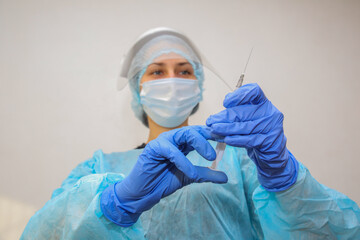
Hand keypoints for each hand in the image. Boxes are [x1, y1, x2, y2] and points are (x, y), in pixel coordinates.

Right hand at [101, 126, 227, 226]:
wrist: (143, 194)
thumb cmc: (163, 182)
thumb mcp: (189, 177)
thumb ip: (205, 174)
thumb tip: (226, 177)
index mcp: (181, 144)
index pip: (199, 134)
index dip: (213, 134)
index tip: (228, 138)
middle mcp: (173, 140)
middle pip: (193, 130)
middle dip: (209, 135)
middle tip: (223, 143)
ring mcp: (163, 142)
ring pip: (184, 134)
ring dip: (199, 143)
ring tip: (211, 157)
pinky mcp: (153, 148)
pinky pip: (170, 150)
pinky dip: (182, 161)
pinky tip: (191, 172)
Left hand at [206, 83, 297, 191]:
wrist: (271, 153)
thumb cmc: (257, 132)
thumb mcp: (248, 118)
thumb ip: (238, 109)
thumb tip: (226, 101)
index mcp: (264, 102)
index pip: (254, 91)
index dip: (239, 95)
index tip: (225, 103)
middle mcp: (270, 112)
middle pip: (245, 111)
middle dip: (224, 117)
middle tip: (210, 121)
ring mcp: (272, 127)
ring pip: (245, 126)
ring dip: (227, 128)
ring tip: (214, 130)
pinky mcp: (269, 141)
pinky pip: (249, 140)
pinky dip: (236, 139)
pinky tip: (226, 139)